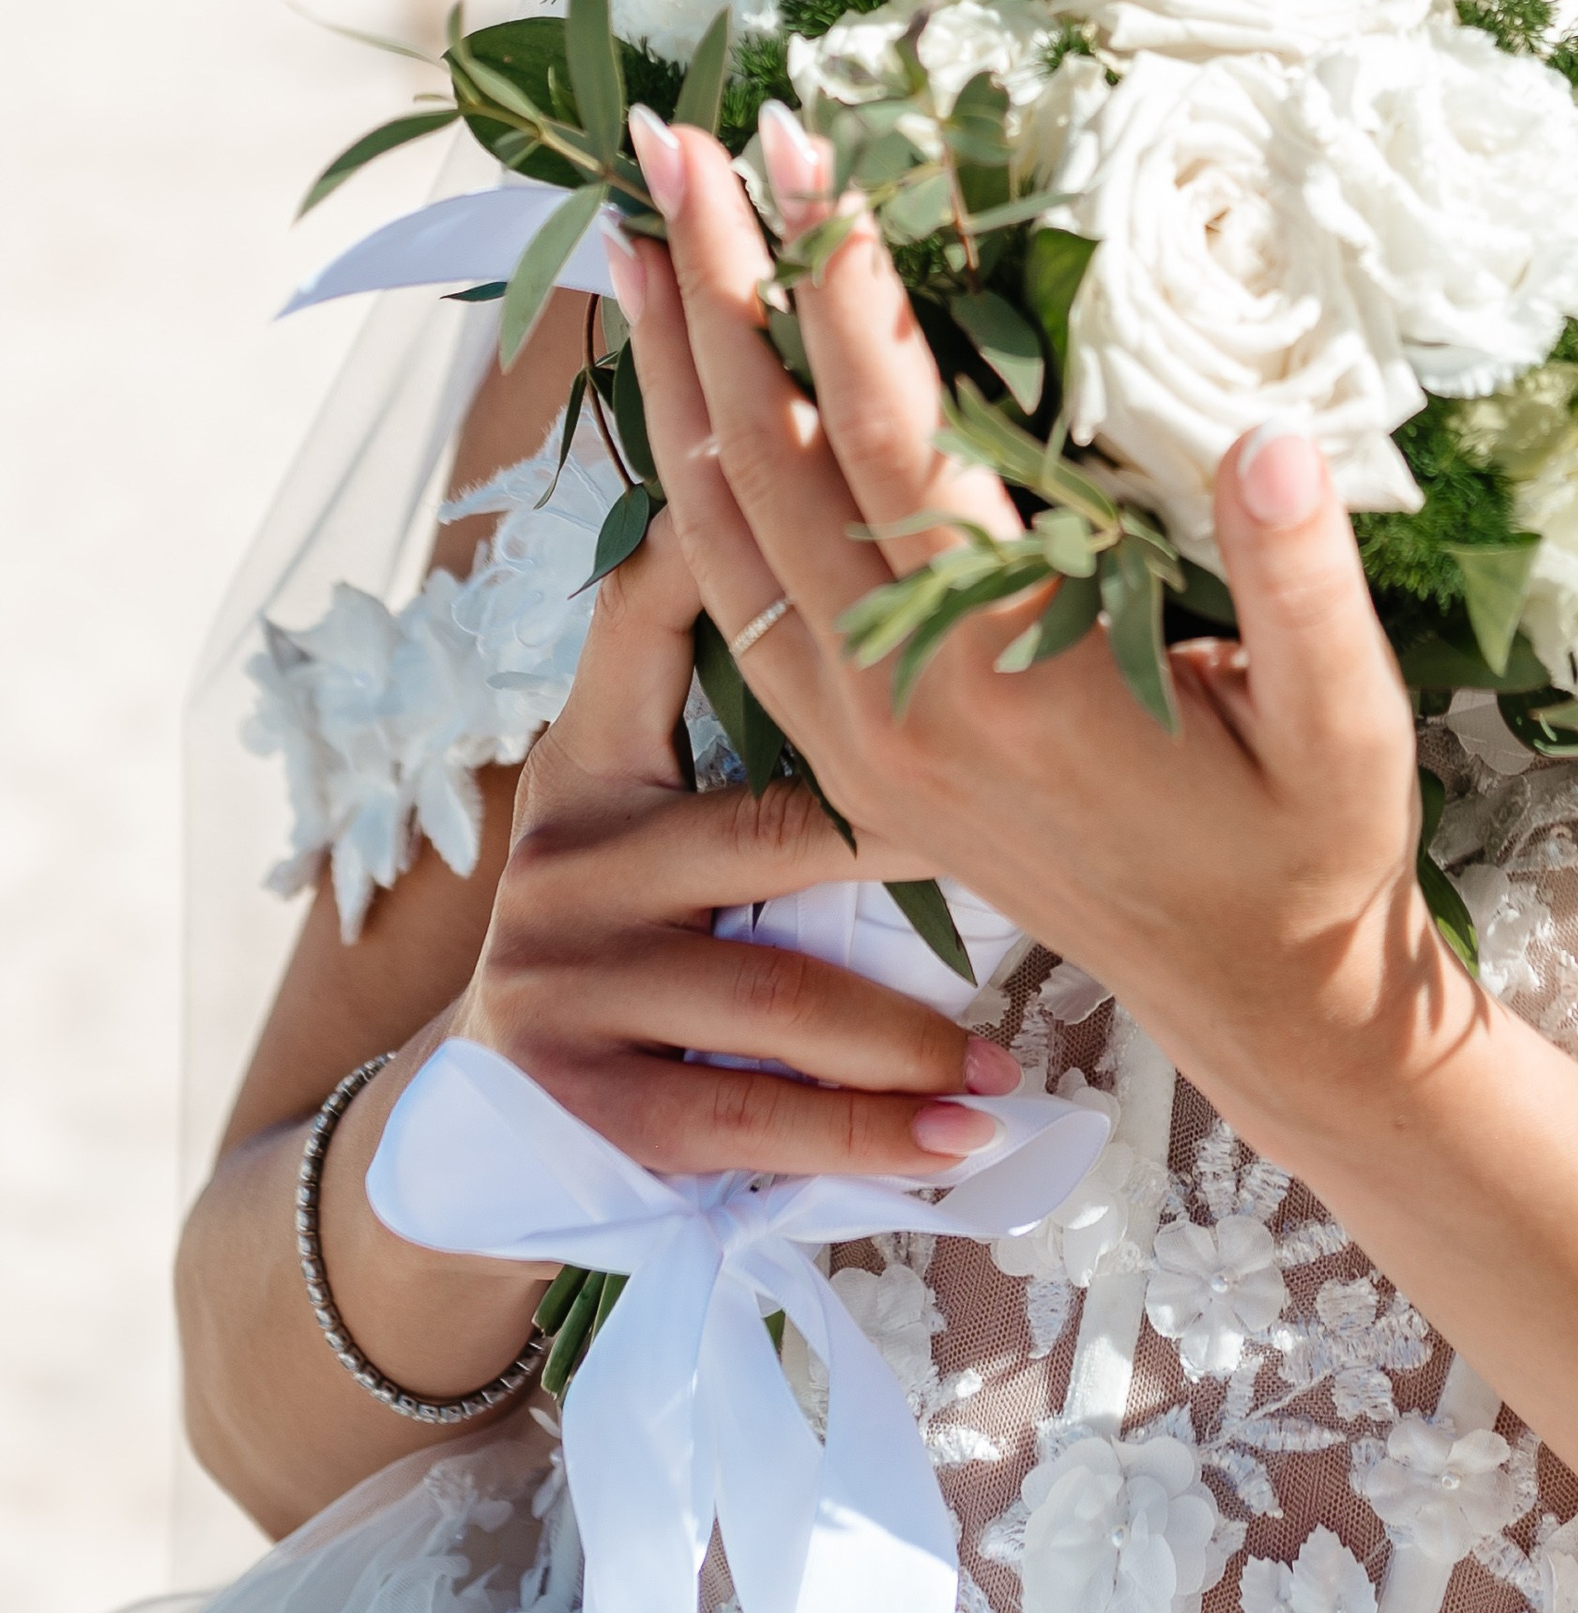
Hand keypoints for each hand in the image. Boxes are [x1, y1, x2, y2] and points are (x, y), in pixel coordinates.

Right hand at [449, 503, 1019, 1181]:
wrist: (486, 1131)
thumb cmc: (630, 936)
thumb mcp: (646, 812)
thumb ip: (748, 719)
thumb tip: (906, 607)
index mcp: (594, 752)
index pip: (648, 614)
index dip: (728, 543)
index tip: (839, 468)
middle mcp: (568, 848)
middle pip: (779, 827)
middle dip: (928, 843)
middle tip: (1057, 843)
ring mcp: (565, 975)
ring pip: (779, 991)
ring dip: (915, 1036)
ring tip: (1015, 1063)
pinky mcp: (581, 1095)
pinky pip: (748, 1116)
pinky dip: (867, 1139)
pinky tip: (959, 1144)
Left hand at [610, 107, 1459, 1155]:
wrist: (1256, 997)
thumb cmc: (1312, 845)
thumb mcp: (1351, 727)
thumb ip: (1307, 583)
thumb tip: (1273, 439)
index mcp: (1010, 676)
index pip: (892, 443)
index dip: (839, 291)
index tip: (797, 155)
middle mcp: (899, 702)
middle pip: (768, 461)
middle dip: (717, 287)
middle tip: (674, 137)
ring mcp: (856, 731)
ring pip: (718, 525)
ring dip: (674, 372)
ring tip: (637, 230)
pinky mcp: (849, 750)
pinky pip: (730, 592)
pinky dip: (685, 477)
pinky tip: (679, 395)